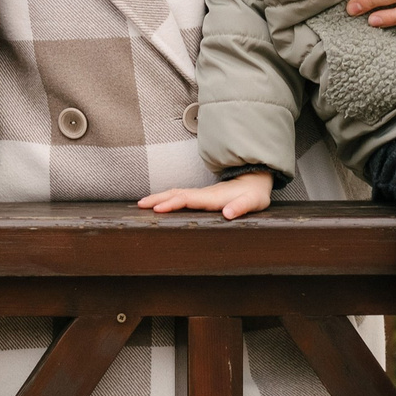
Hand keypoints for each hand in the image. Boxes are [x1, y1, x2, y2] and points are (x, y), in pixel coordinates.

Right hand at [137, 169, 274, 219]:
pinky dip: (166, 198)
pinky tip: (159, 204)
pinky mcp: (201, 197)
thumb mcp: (252, 202)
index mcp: (212, 197)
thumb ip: (241, 207)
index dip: (172, 203)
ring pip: (175, 194)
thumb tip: (228, 214)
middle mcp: (204, 194)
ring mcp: (201, 195)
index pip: (188, 199)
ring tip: (142, 204)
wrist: (255, 181)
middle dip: (157, 198)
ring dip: (159, 197)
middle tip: (140, 205)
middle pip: (176, 194)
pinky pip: (180, 197)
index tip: (157, 208)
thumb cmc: (253, 194)